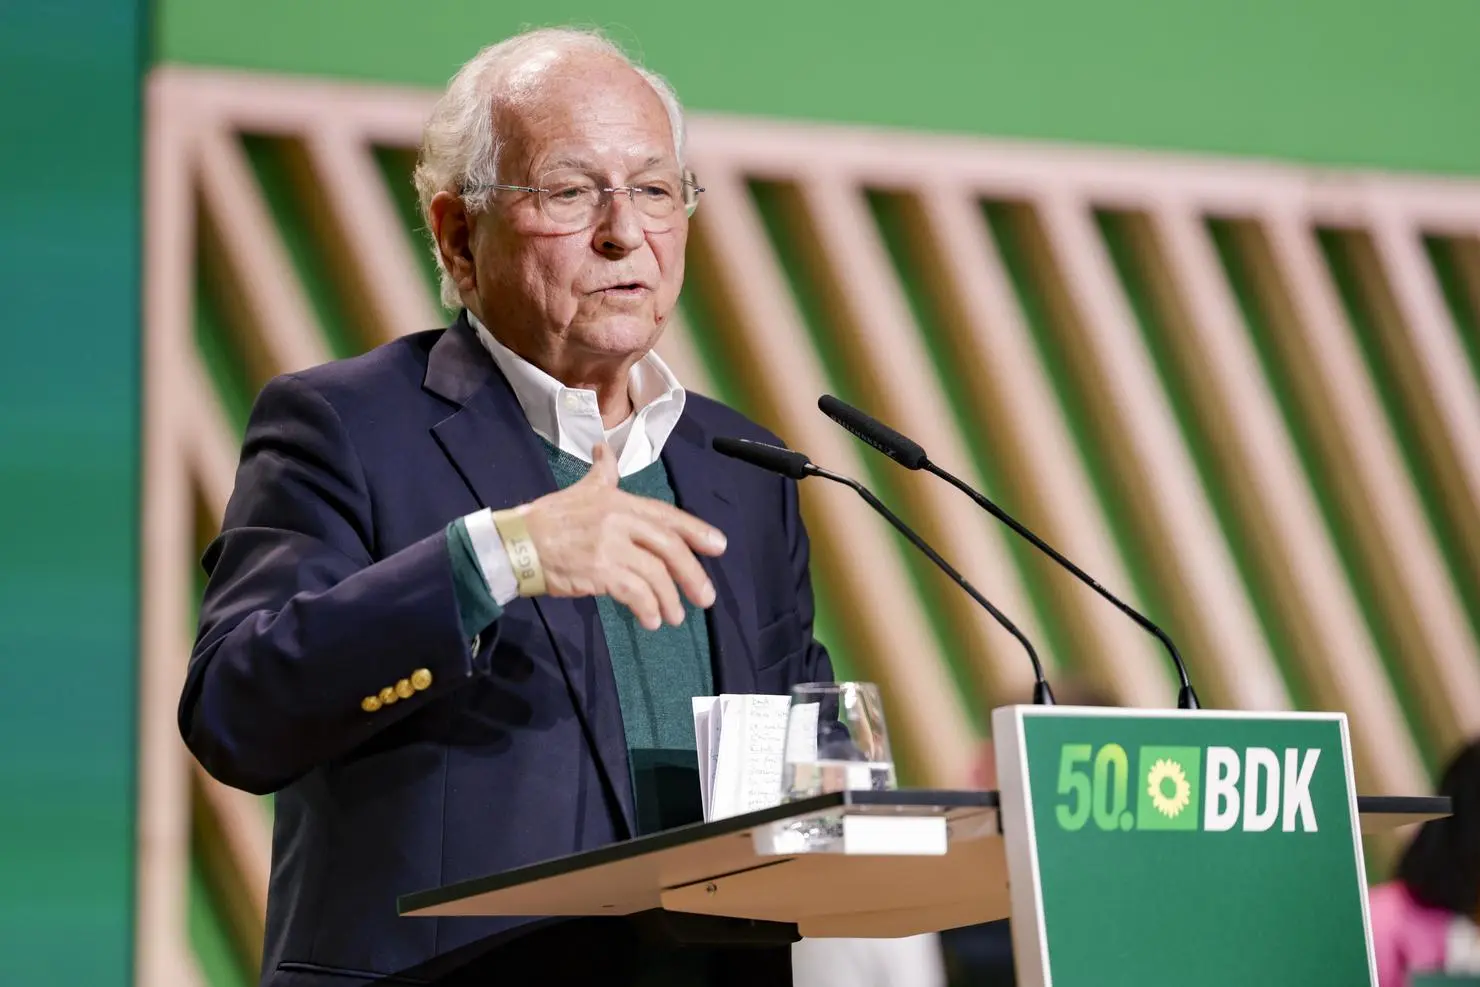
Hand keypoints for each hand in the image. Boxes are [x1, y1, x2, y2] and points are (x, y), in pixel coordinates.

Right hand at [520, 443, 726, 629]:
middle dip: (692, 574)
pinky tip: (650, 621)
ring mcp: (610, 545)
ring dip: (669, 600)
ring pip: (655, 574)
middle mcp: (619, 520)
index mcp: (619, 501)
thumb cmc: (548, 519)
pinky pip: (635, 592)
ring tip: (673, 616)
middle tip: (705, 598)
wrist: (517, 543)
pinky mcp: (599, 570)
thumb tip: (604, 449)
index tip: (719, 546)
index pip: (666, 516)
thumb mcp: (579, 490)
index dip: (696, 531)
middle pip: (669, 547)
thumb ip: (601, 474)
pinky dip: (647, 608)